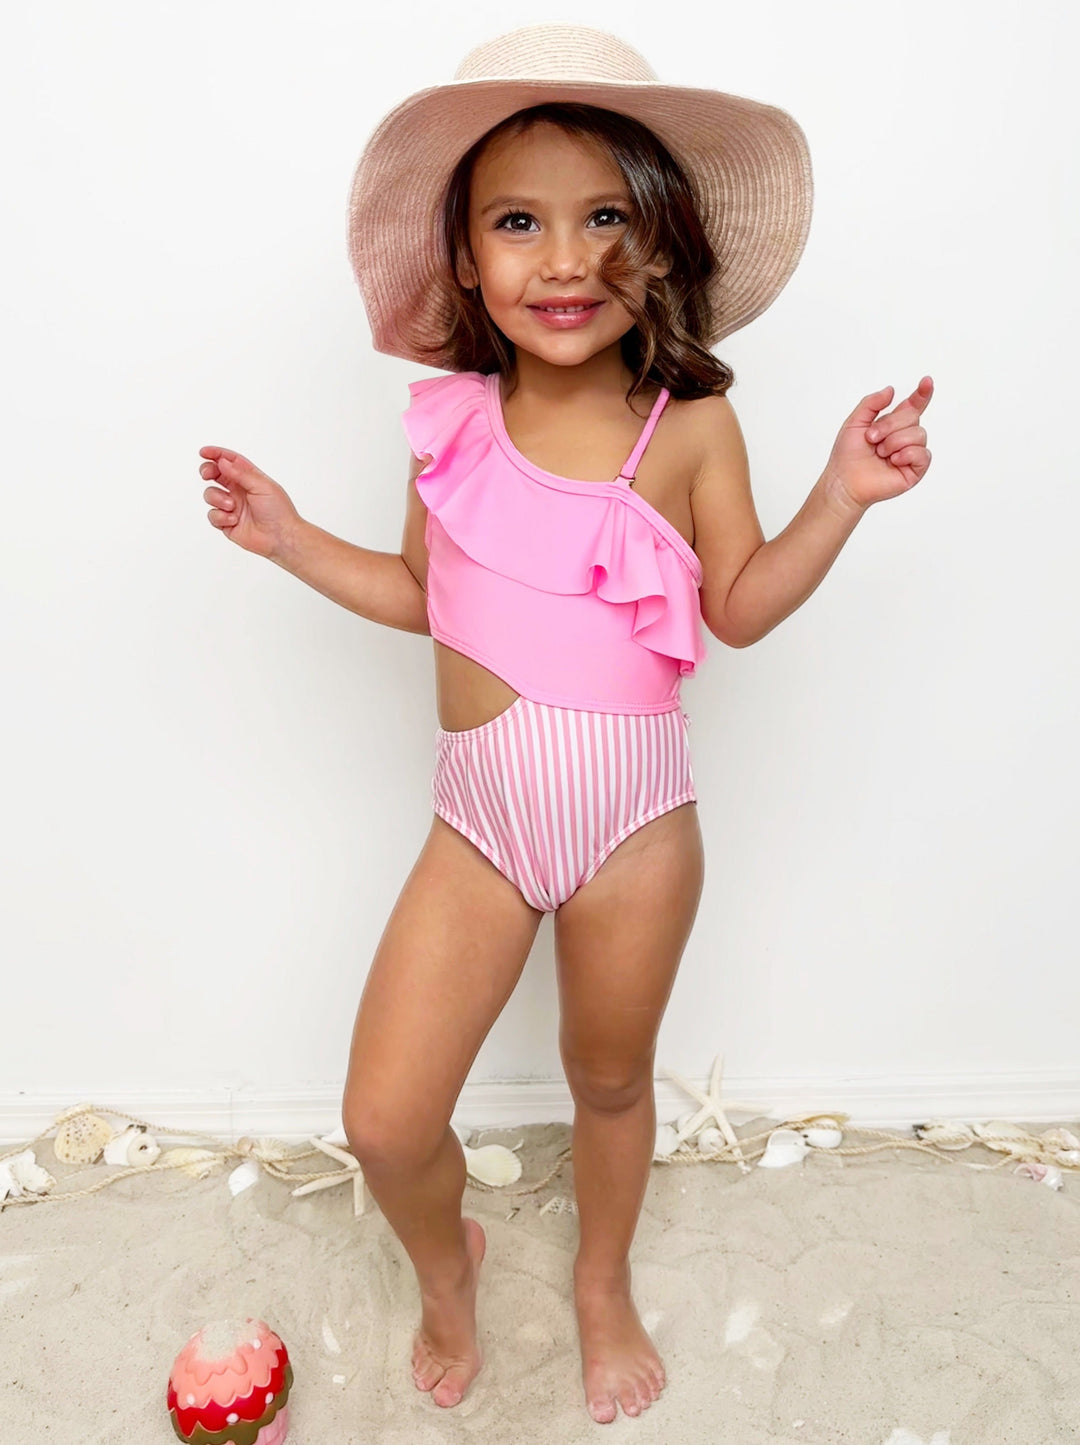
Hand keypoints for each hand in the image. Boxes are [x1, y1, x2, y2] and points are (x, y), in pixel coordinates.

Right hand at [199, 446, 303, 560]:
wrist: (280, 537)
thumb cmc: (278, 511)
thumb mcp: (262, 485)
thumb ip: (240, 473)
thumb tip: (222, 461)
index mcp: (249, 478)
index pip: (230, 461)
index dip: (216, 454)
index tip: (203, 452)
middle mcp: (238, 490)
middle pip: (215, 474)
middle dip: (208, 471)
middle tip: (207, 474)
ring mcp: (231, 506)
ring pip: (210, 494)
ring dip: (217, 498)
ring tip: (232, 506)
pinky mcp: (226, 523)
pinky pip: (212, 515)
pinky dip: (221, 516)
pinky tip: (234, 520)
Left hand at [822, 377, 933, 511]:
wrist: (844, 481)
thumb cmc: (847, 456)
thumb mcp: (855, 422)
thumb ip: (872, 403)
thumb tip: (891, 390)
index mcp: (892, 425)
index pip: (912, 406)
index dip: (922, 394)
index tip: (926, 381)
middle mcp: (904, 437)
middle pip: (913, 416)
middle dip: (890, 425)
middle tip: (872, 438)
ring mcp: (911, 454)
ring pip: (919, 434)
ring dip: (894, 442)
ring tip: (880, 453)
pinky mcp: (915, 470)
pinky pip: (923, 454)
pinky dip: (906, 454)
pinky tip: (893, 461)